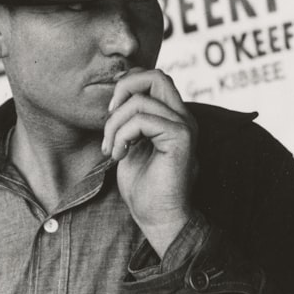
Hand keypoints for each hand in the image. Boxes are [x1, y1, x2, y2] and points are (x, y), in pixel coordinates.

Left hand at [101, 68, 197, 256]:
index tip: (111, 113)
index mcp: (172, 116)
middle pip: (155, 75)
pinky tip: (119, 155)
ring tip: (111, 149)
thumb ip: (130, 120)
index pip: (153, 78)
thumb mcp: (131, 144)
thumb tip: (118, 98)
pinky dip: (122, 135)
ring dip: (114, 125)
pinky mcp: (180, 138)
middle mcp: (182, 117)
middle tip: (110, 120)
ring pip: (140, 101)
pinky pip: (142, 120)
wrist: (158, 218)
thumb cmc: (143, 187)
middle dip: (123, 90)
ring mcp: (184, 126)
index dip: (127, 85)